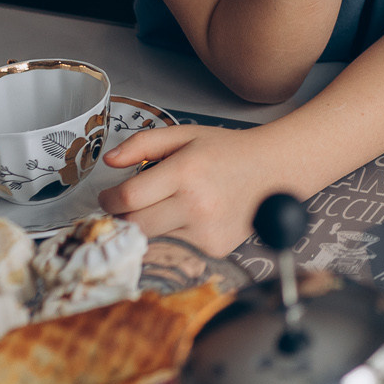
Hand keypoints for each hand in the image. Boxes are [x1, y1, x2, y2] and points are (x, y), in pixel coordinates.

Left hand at [97, 123, 278, 256]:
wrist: (274, 169)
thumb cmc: (228, 151)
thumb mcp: (185, 135)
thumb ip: (142, 144)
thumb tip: (109, 161)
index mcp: (186, 172)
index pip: (128, 197)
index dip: (109, 200)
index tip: (109, 197)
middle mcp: (197, 204)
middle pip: (136, 227)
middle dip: (123, 219)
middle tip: (127, 209)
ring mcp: (207, 231)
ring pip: (154, 240)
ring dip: (150, 228)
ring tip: (163, 209)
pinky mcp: (214, 248)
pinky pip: (177, 248)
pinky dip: (175, 237)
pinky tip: (189, 219)